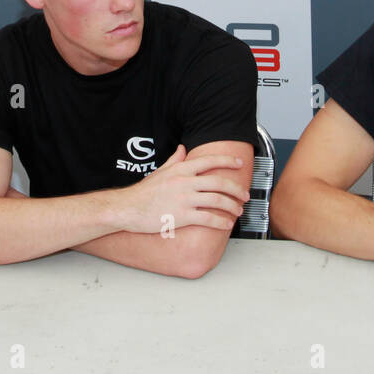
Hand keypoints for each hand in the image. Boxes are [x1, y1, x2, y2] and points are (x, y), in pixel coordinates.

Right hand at [118, 145, 247, 234]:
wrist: (128, 208)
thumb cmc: (142, 192)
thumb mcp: (160, 172)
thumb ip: (174, 160)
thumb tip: (182, 149)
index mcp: (181, 170)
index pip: (209, 161)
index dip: (227, 161)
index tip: (240, 163)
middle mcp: (185, 182)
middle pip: (219, 182)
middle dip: (236, 189)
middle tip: (245, 194)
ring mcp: (184, 199)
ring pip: (217, 200)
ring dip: (232, 206)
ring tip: (238, 211)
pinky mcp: (182, 216)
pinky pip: (208, 218)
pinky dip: (221, 222)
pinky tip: (226, 224)